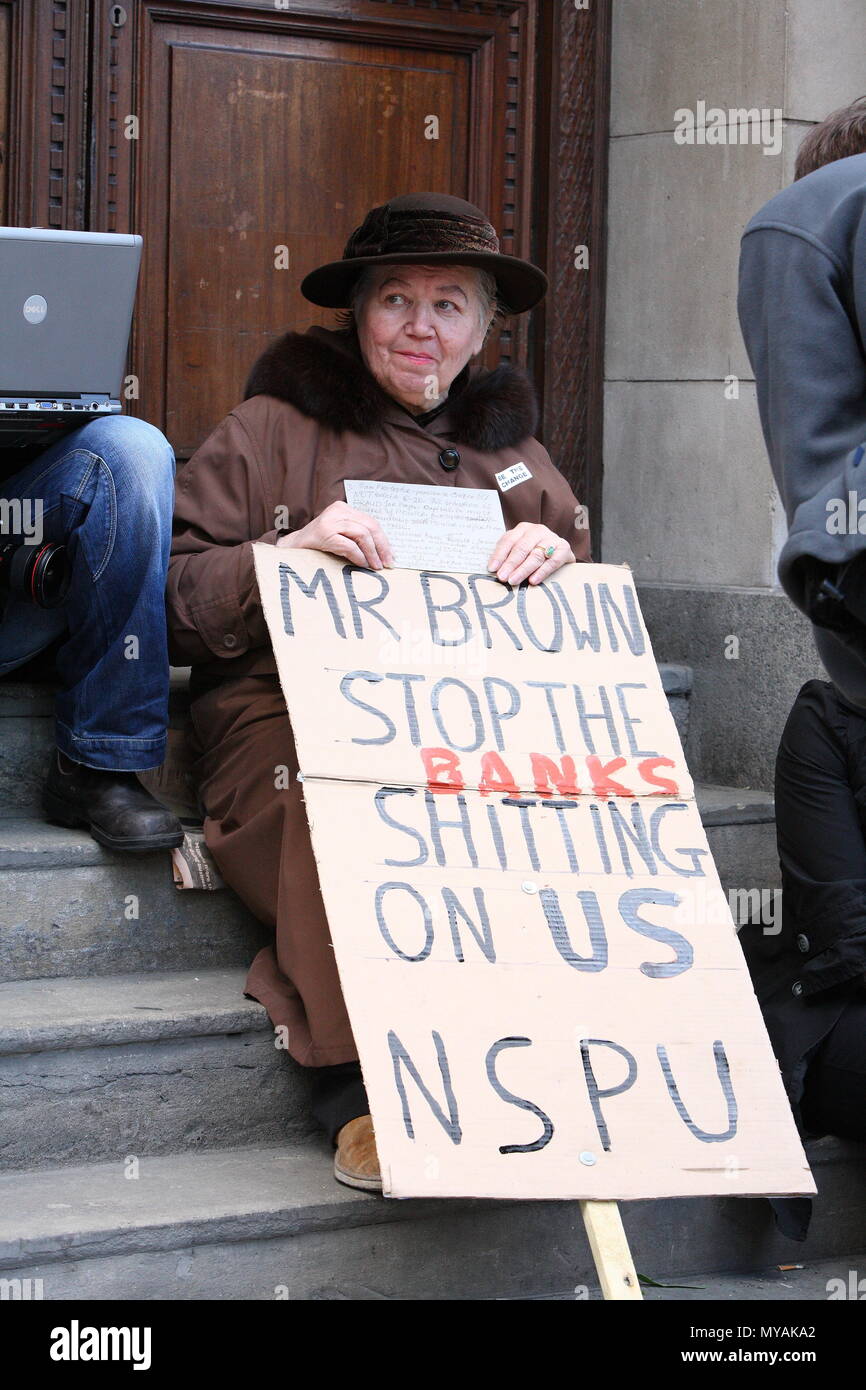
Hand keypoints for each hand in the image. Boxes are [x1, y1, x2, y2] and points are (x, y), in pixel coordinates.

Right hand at [276, 501, 393, 569]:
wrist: (292, 548)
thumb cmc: (319, 544)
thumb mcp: (340, 534)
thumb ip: (357, 536)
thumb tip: (384, 552)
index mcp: (343, 508)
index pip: (370, 522)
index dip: (383, 540)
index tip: (391, 555)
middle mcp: (338, 510)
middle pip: (370, 526)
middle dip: (382, 546)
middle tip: (388, 563)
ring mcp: (330, 521)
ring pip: (362, 534)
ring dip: (372, 553)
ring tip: (376, 566)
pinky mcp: (324, 533)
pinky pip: (349, 545)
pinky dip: (359, 556)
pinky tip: (363, 564)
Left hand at [487, 523, 574, 585]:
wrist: (560, 553)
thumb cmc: (534, 553)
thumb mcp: (520, 550)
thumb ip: (507, 556)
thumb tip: (494, 570)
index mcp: (523, 529)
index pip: (508, 540)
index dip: (499, 555)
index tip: (492, 569)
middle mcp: (537, 530)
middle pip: (522, 548)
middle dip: (510, 564)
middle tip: (503, 577)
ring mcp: (552, 538)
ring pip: (536, 555)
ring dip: (523, 570)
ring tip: (514, 581)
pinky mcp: (564, 548)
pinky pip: (552, 561)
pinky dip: (542, 572)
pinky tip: (533, 581)